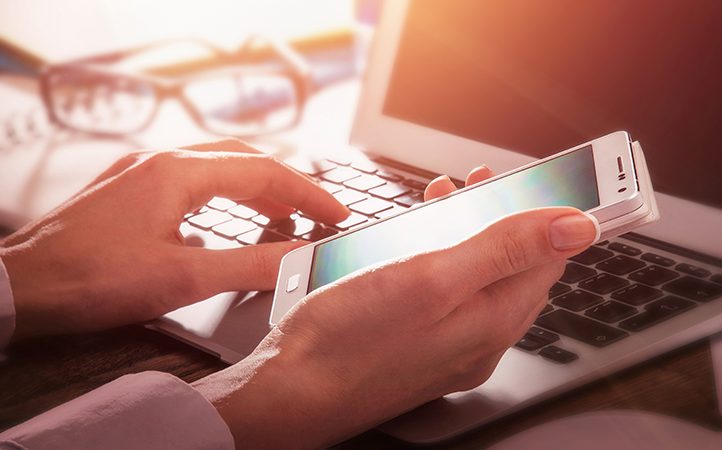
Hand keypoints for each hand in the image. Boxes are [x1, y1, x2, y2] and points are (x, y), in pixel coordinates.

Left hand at [0, 139, 348, 339]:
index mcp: (178, 172)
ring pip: (213, 168)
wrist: (21, 287)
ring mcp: (138, 173)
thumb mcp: (183, 278)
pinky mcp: (124, 191)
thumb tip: (301, 260)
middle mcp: (159, 161)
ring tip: (280, 215)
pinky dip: (220, 195)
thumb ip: (249, 265)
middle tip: (315, 212)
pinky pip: (187, 180)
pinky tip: (222, 221)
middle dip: (285, 185)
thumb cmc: (91, 280)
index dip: (308, 193)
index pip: (264, 173)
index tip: (336, 214)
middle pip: (241, 160)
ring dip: (253, 189)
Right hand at [192, 204, 600, 448]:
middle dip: (505, 217)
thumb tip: (576, 227)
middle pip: (515, 267)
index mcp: (494, 321)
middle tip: (485, 182)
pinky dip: (442, 260)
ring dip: (470, 234)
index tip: (542, 180)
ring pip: (480, 278)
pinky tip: (416, 244)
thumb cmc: (349, 343)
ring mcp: (451, 345)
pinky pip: (450, 296)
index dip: (549, 214)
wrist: (292, 394)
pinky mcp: (422, 346)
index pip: (549, 260)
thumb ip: (504, 249)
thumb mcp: (432, 279)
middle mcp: (480, 339)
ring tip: (447, 201)